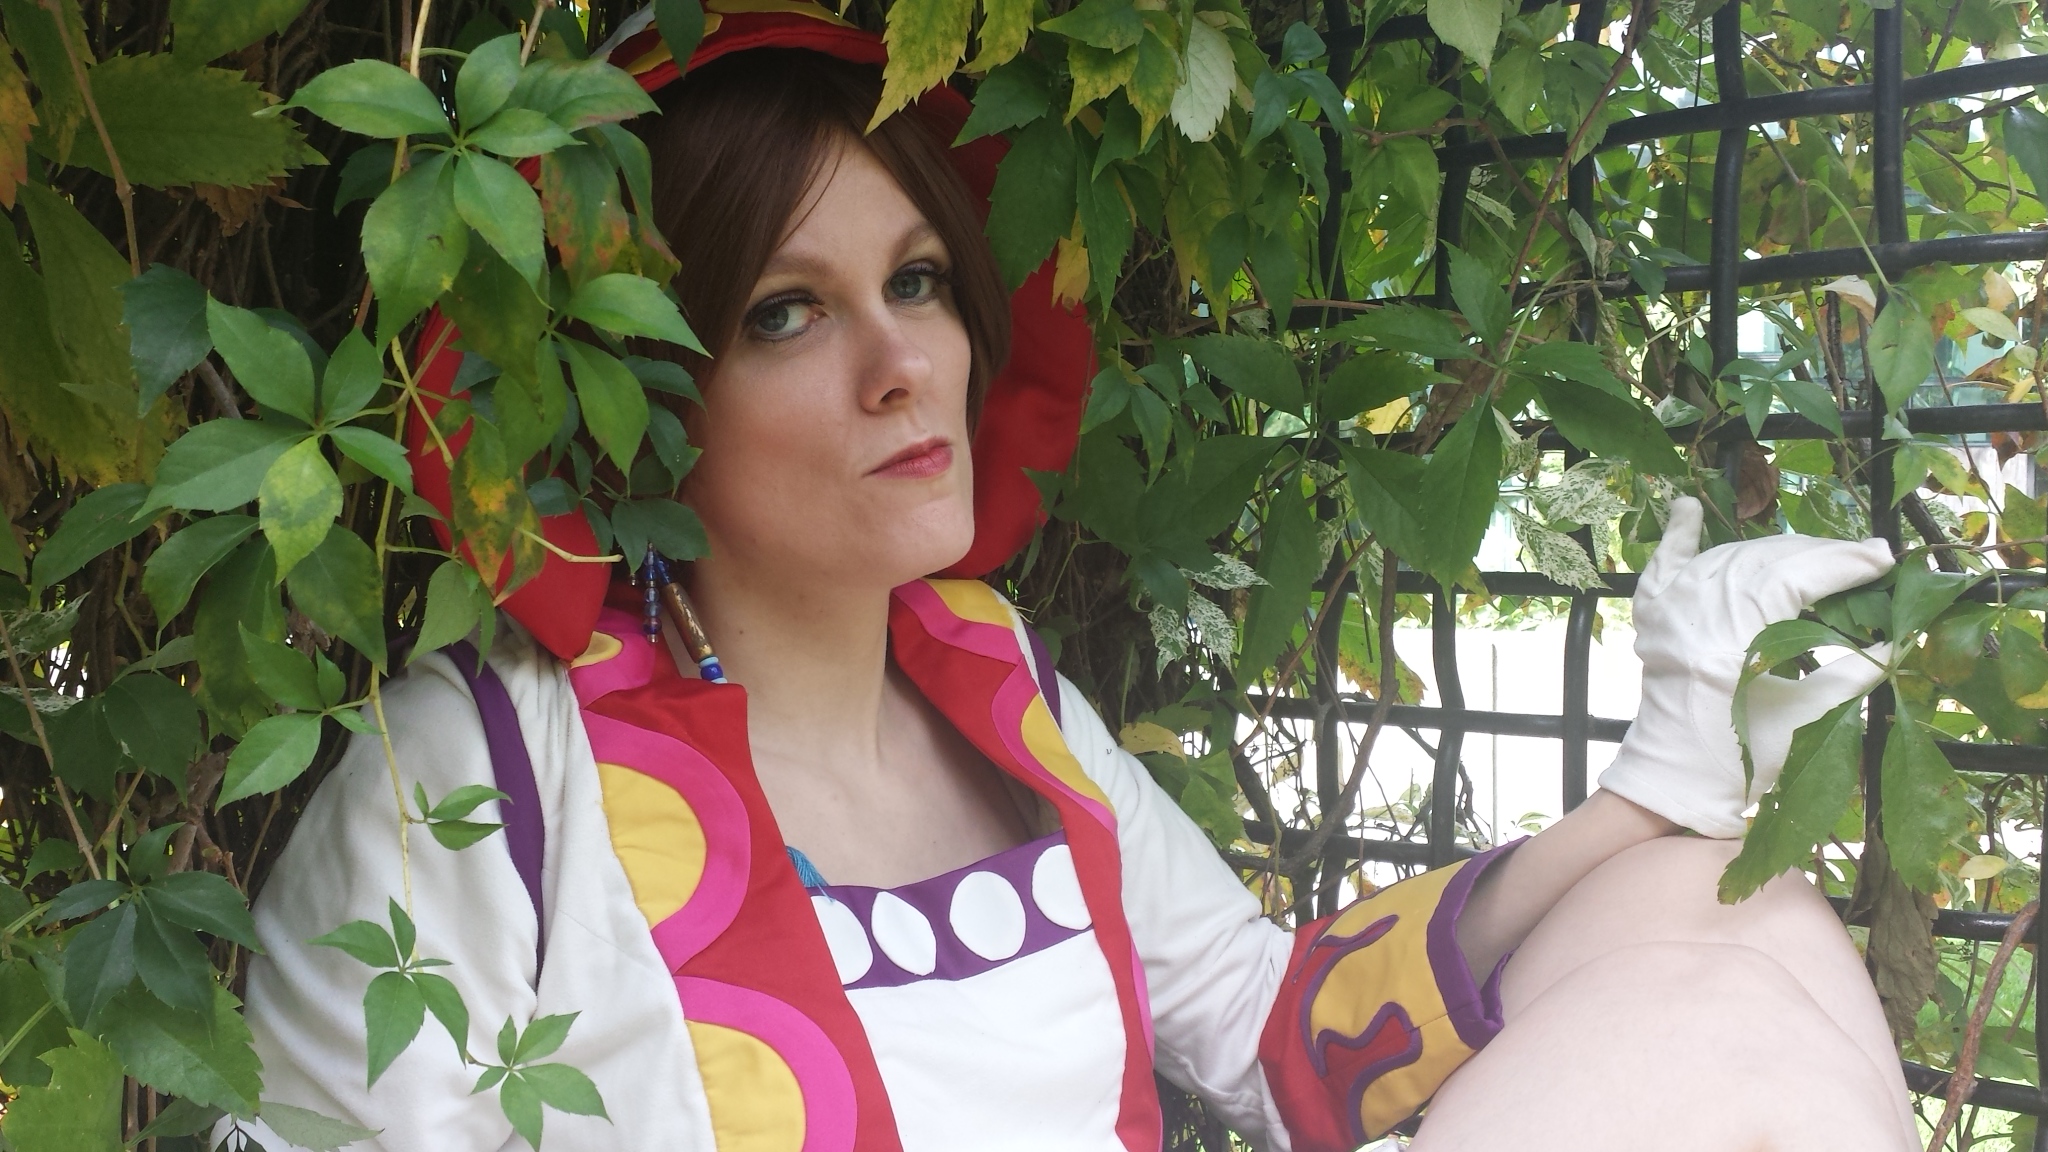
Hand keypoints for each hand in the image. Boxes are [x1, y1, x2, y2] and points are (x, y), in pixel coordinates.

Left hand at [1596, 497, 1895, 837]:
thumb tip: (1899, 639)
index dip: (1843, 564)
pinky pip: (1664, 564)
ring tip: (1818, 549)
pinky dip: (1678, 536)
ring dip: (1774, 549)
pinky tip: (1688, 506)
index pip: (1794, 580)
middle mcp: (1696, 614)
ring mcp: (1670, 611)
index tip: (1884, 557)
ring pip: (1727, 557)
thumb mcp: (1808, 717)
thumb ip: (1852, 674)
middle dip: (1818, 553)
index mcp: (1731, 641)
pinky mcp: (1653, 616)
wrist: (1677, 779)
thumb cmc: (1743, 758)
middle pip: (1763, 562)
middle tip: (1863, 556)